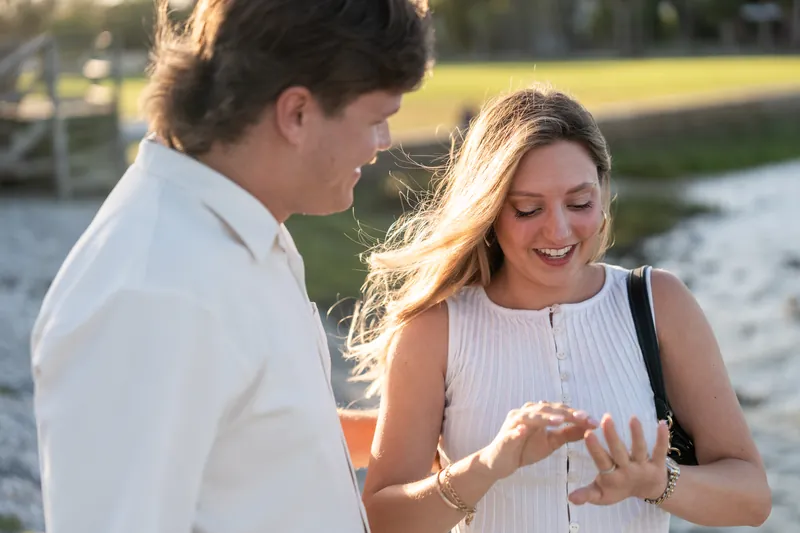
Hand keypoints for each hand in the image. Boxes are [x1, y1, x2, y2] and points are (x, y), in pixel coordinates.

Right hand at [479, 402, 598, 480]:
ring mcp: (514, 423)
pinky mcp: (505, 436)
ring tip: (559, 420)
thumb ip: (568, 433)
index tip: (594, 421)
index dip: (576, 414)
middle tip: (583, 417)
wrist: (500, 463)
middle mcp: (525, 413)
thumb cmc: (525, 449)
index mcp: (538, 414)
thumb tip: (588, 427)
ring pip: (530, 416)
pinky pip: (512, 432)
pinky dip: (518, 430)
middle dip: (566, 413)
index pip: (560, 410)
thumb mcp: (551, 442)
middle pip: (547, 409)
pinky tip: (525, 430)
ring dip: (544, 417)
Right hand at [568, 414, 670, 505]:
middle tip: (606, 418)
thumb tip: (569, 498)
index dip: (595, 449)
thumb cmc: (618, 488)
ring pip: (640, 450)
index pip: (602, 461)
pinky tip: (663, 424)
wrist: (648, 491)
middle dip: (613, 436)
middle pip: (619, 452)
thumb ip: (586, 494)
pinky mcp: (658, 464)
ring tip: (633, 418)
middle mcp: (628, 471)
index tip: (588, 433)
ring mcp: (643, 467)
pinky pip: (660, 451)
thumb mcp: (601, 494)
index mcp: (612, 476)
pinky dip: (663, 439)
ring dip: (637, 435)